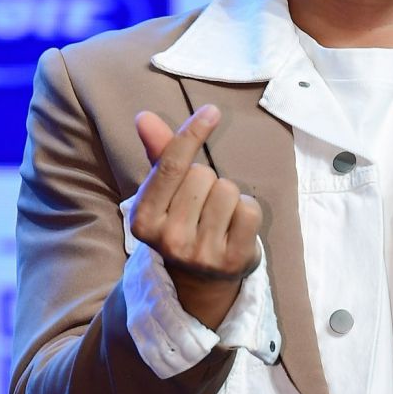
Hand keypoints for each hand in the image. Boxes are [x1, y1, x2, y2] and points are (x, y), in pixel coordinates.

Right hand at [130, 104, 261, 328]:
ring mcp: (201, 253)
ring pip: (228, 190)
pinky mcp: (232, 260)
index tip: (211, 111)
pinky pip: (249, 210)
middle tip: (201, 206)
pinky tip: (234, 229)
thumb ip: (160, 155)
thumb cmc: (182, 223)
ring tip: (218, 219)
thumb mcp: (165, 193)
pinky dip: (247, 212)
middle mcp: (168, 240)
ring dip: (229, 197)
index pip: (171, 166)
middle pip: (204, 175)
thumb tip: (144, 117)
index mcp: (142, 220)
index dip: (192, 134)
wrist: (200, 282)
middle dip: (208, 180)